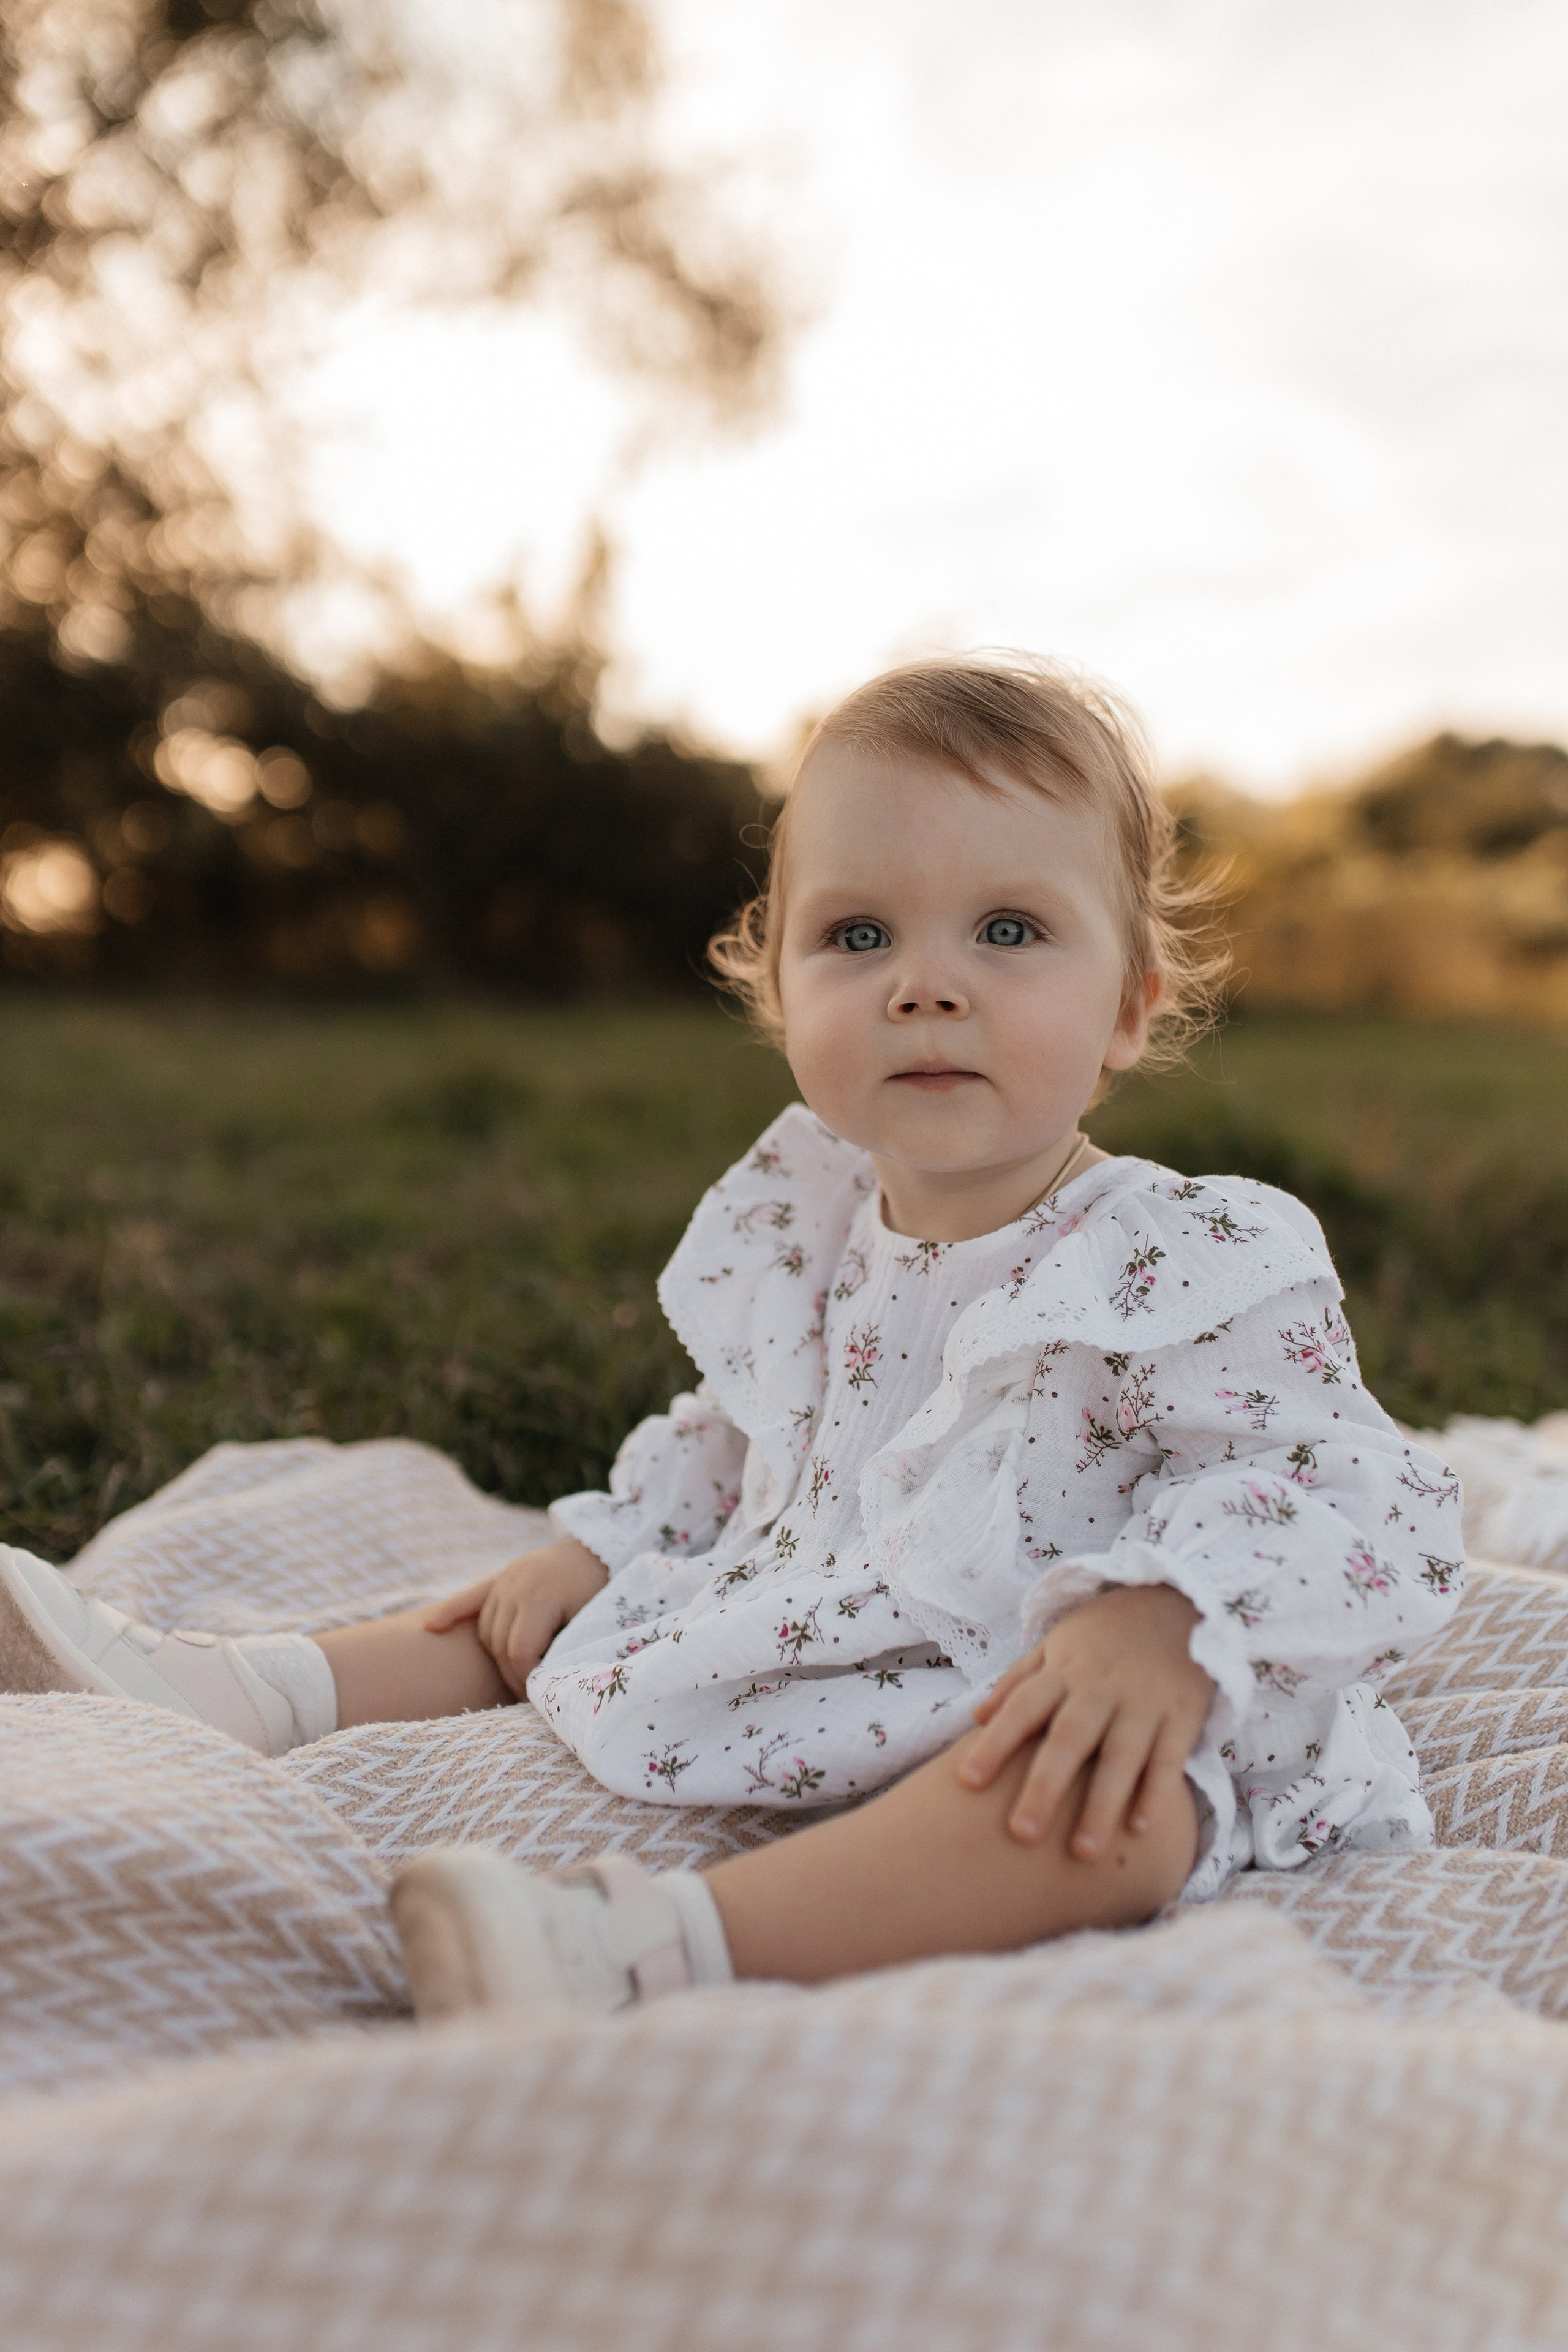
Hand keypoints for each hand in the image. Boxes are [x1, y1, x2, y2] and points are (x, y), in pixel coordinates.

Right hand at [423, 1536, 608, 1699]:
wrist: (601, 1549)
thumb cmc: (602, 1590)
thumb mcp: (590, 1621)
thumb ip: (565, 1649)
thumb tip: (547, 1683)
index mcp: (540, 1598)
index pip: (519, 1651)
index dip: (527, 1678)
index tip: (541, 1694)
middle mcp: (515, 1586)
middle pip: (498, 1643)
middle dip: (512, 1674)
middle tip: (529, 1696)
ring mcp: (505, 1580)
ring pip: (485, 1629)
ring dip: (495, 1656)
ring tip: (515, 1677)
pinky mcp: (501, 1576)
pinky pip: (470, 1597)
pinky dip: (450, 1612)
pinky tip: (430, 1626)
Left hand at [960, 1584, 1213, 1857]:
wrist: (1178, 1604)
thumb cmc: (1105, 1635)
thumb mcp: (1057, 1644)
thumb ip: (1018, 1681)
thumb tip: (975, 1717)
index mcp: (1065, 1670)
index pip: (1023, 1708)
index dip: (995, 1743)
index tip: (967, 1782)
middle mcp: (1101, 1689)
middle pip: (1069, 1740)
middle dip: (1046, 1786)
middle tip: (1021, 1835)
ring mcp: (1143, 1703)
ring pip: (1121, 1757)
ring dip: (1102, 1805)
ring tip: (1082, 1853)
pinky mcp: (1182, 1715)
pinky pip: (1168, 1758)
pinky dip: (1156, 1792)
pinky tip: (1141, 1829)